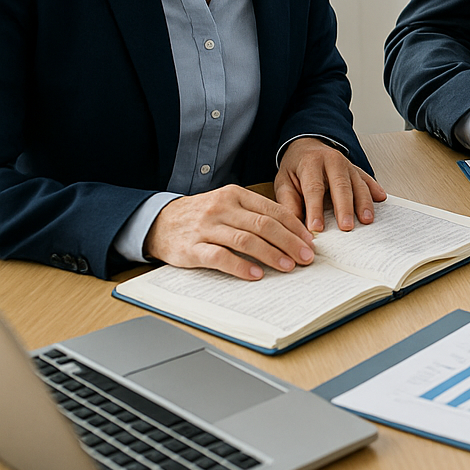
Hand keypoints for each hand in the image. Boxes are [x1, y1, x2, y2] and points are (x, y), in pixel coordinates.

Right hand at [144, 185, 316, 279]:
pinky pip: (220, 257)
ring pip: (245, 240)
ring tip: (288, 266)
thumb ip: (254, 215)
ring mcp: (206, 228)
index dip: (294, 227)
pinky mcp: (192, 248)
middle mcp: (222, 208)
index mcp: (235, 195)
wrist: (158, 222)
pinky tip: (256, 274)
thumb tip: (291, 233)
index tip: (310, 242)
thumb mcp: (228, 205)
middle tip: (306, 257)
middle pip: (264, 225)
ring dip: (271, 254)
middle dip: (289, 242)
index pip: (273, 211)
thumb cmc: (202, 216)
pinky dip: (240, 266)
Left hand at [276, 137, 386, 232]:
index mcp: (311, 163)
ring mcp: (348, 165)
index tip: (316, 227)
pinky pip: (368, 180)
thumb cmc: (295, 168)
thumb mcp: (283, 182)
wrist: (307, 147)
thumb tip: (292, 225)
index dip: (315, 209)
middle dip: (345, 208)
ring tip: (366, 220)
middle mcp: (332, 161)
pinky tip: (380, 199)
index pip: (314, 188)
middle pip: (341, 186)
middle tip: (346, 227)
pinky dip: (375, 189)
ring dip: (363, 203)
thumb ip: (288, 203)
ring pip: (358, 184)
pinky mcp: (357, 170)